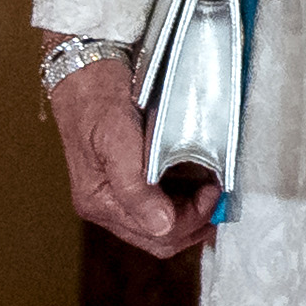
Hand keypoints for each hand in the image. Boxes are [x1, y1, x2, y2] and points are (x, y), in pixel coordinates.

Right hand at [45, 48, 218, 256]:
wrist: (84, 69)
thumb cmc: (98, 99)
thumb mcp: (116, 139)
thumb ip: (135, 187)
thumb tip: (161, 226)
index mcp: (99, 201)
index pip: (157, 234)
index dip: (193, 218)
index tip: (215, 190)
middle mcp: (106, 204)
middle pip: (160, 237)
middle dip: (195, 222)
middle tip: (220, 193)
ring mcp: (116, 192)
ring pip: (161, 223)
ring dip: (191, 212)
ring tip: (213, 188)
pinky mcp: (126, 176)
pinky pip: (159, 201)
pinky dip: (182, 197)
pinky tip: (197, 180)